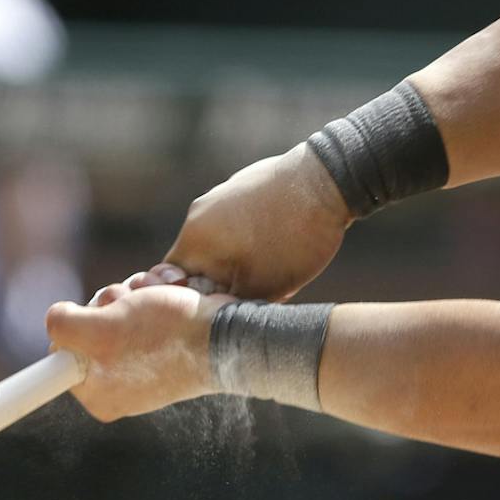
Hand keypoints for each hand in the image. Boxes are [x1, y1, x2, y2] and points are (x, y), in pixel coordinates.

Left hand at [46, 273, 230, 421]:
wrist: (229, 334)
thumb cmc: (167, 335)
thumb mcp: (100, 329)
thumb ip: (62, 327)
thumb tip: (54, 320)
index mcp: (98, 394)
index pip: (61, 354)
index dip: (77, 325)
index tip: (99, 319)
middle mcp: (119, 381)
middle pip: (91, 322)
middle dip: (113, 300)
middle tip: (134, 305)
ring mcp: (143, 360)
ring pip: (120, 306)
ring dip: (138, 289)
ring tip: (162, 294)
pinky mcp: (166, 339)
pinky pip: (146, 305)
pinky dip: (158, 290)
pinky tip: (177, 290)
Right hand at [162, 145, 350, 301]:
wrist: (327, 182)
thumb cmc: (292, 240)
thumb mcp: (261, 289)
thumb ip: (229, 306)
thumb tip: (215, 317)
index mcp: (193, 239)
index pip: (172, 283)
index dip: (195, 303)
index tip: (223, 310)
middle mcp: (198, 213)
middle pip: (198, 264)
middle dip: (222, 284)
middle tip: (256, 294)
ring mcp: (220, 195)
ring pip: (220, 244)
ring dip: (239, 263)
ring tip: (274, 270)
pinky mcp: (243, 186)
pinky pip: (237, 223)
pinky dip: (251, 240)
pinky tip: (282, 245)